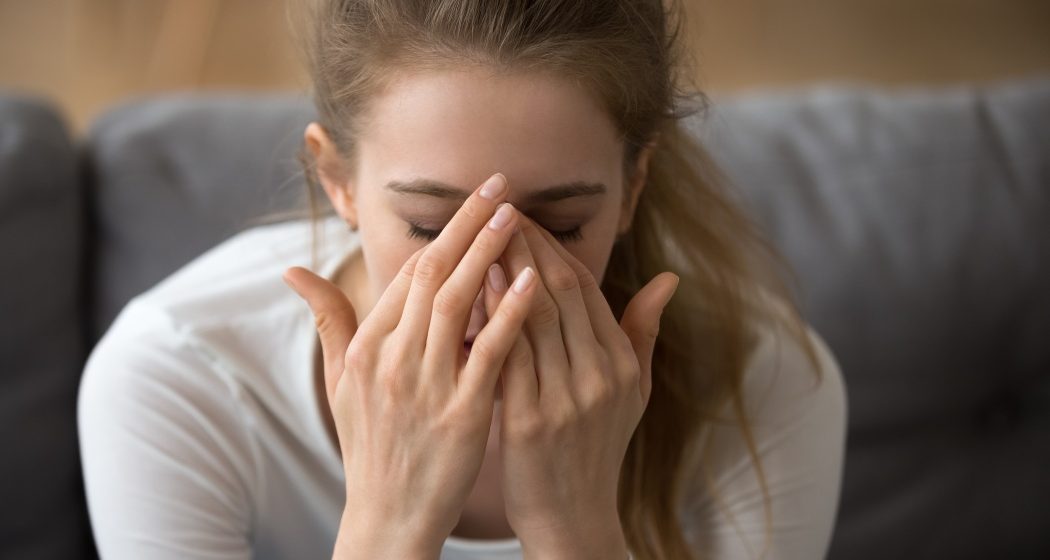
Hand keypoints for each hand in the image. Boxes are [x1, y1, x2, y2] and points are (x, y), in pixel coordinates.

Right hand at [283, 173, 538, 558]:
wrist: (387, 517)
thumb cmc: (370, 446)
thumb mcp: (339, 383)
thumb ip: (328, 321)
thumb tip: (292, 270)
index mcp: (368, 347)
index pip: (407, 274)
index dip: (442, 233)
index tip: (472, 201)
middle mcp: (392, 359)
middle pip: (432, 274)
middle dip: (468, 225)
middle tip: (501, 185)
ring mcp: (425, 385)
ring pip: (457, 303)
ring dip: (488, 254)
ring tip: (517, 216)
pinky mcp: (460, 414)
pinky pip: (487, 353)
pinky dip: (510, 314)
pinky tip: (533, 281)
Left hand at [482, 216, 678, 558]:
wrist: (573, 518)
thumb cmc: (596, 448)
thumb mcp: (634, 392)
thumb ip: (643, 332)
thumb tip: (668, 278)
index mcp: (622, 365)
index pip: (586, 288)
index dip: (552, 248)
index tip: (521, 218)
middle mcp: (599, 377)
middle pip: (560, 293)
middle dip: (525, 245)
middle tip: (495, 210)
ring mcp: (566, 400)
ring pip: (532, 316)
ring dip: (504, 271)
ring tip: (478, 236)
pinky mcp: (529, 422)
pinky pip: (507, 357)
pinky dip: (490, 319)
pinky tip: (470, 292)